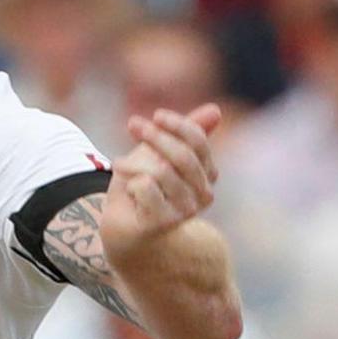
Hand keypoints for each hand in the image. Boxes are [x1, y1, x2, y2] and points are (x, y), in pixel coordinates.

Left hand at [101, 103, 223, 258]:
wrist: (123, 229)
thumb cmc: (142, 188)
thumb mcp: (158, 154)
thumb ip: (181, 134)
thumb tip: (217, 109)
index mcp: (207, 174)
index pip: (198, 143)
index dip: (177, 125)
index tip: (155, 115)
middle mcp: (203, 194)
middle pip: (182, 156)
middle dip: (155, 136)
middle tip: (133, 124)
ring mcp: (185, 211)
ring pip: (160, 170)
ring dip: (133, 162)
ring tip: (120, 165)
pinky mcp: (163, 222)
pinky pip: (144, 187)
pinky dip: (129, 183)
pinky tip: (127, 192)